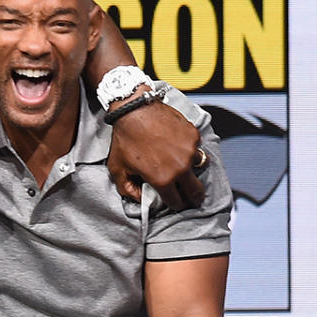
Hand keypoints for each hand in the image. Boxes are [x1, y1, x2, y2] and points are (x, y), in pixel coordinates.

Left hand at [107, 96, 203, 210]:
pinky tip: (178, 147)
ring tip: (184, 169)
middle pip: (196, 191)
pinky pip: (196, 148)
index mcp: (163, 179)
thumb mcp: (118, 170)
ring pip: (198, 167)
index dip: (177, 206)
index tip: (177, 204)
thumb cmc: (124, 139)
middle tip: (193, 199)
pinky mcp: (193, 135)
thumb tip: (140, 198)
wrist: (134, 110)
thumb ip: (128, 189)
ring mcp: (190, 150)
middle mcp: (180, 167)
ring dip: (192, 170)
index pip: (177, 202)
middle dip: (194, 198)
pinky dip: (190, 150)